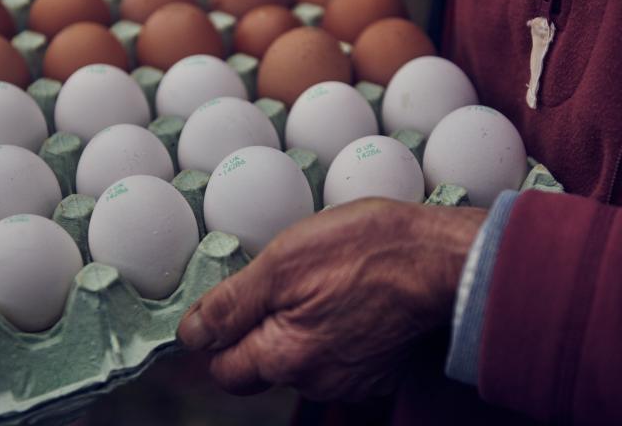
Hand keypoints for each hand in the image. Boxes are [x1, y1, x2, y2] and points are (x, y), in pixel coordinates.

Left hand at [177, 198, 485, 400]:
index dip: (219, 336)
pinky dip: (332, 334)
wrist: (440, 258)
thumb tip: (191, 333)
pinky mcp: (377, 371)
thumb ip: (230, 304)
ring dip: (298, 330)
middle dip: (259, 332)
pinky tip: (346, 300)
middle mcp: (316, 381)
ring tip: (320, 286)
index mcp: (285, 358)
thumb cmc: (366, 249)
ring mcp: (351, 380)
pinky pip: (335, 358)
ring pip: (300, 361)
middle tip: (279, 286)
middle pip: (262, 367)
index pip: (225, 370)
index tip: (231, 305)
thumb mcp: (282, 262)